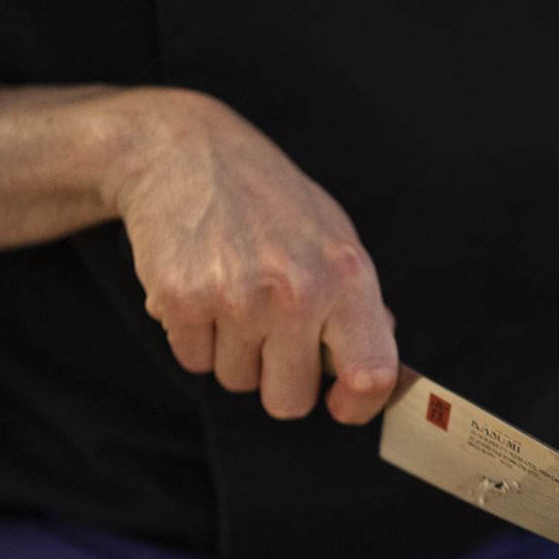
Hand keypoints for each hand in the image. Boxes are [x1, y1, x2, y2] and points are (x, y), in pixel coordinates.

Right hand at [104, 88, 397, 423]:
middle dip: (276, 379)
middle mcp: (297, 291)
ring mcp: (238, 298)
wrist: (182, 152)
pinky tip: (199, 288)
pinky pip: (193, 361)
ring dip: (231, 352)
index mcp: (346, 276)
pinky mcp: (183, 301)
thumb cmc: (266, 198)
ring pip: (236, 381)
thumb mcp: (332, 234)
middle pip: (289, 400)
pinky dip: (193, 336)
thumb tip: (376, 369)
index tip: (339, 405)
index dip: (357, 406)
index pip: (371, 375)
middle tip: (267, 333)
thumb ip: (358, 302)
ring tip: (230, 293)